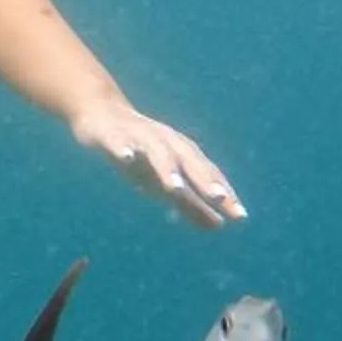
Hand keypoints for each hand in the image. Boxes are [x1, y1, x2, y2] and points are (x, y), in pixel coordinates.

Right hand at [70, 99, 246, 227]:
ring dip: (167, 168)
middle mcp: (166, 143)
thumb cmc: (140, 153)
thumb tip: (219, 225)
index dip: (223, 192)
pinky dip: (124, 148)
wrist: (101, 115)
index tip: (239, 215)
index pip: (207, 174)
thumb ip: (192, 203)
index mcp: (182, 154)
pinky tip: (127, 157)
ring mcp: (140, 137)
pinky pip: (118, 141)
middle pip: (189, 160)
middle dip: (204, 179)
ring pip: (157, 152)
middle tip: (219, 198)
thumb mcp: (166, 181)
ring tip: (175, 188)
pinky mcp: (113, 135)